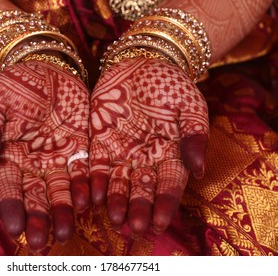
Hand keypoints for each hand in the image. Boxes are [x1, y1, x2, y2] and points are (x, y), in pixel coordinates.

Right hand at [0, 61, 89, 251]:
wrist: (44, 69)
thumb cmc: (14, 85)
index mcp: (8, 157)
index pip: (8, 188)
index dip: (11, 207)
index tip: (15, 226)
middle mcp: (33, 165)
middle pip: (36, 197)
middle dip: (40, 218)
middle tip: (43, 241)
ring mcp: (58, 159)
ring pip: (62, 191)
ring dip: (64, 211)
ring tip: (65, 231)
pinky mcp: (80, 149)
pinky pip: (84, 172)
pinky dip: (87, 187)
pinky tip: (89, 201)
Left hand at [89, 57, 208, 234]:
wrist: (143, 62)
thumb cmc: (172, 86)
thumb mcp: (191, 108)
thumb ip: (195, 137)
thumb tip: (199, 170)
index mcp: (170, 155)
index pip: (169, 185)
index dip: (165, 204)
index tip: (161, 223)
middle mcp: (145, 159)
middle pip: (141, 189)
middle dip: (138, 209)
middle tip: (134, 228)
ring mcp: (121, 152)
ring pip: (117, 182)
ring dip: (115, 200)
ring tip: (113, 217)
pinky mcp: (100, 142)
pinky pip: (96, 166)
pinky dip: (94, 182)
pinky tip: (91, 197)